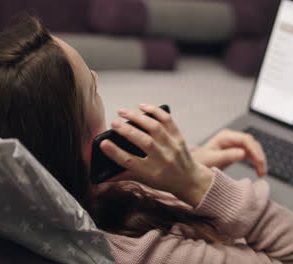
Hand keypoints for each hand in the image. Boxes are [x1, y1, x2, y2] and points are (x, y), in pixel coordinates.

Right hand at [99, 104, 213, 206]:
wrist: (190, 180)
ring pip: (154, 128)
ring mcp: (172, 147)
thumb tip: (102, 175)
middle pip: (143, 142)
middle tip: (113, 123)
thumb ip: (124, 175)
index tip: (103, 143)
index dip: (115, 152)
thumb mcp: (144, 181)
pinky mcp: (178, 137)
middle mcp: (163, 159)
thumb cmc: (163, 180)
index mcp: (151, 172)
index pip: (130, 162)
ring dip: (137, 117)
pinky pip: (167, 120)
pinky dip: (154, 111)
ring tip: (122, 112)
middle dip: (126, 131)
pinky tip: (142, 107)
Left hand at [191, 129, 267, 176]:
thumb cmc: (199, 162)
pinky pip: (250, 155)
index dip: (255, 149)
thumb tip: (242, 153)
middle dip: (259, 156)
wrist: (192, 167)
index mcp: (225, 136)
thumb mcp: (211, 159)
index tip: (259, 161)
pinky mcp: (236, 151)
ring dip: (259, 161)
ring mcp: (235, 144)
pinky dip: (255, 163)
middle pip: (252, 144)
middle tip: (263, 170)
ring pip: (253, 150)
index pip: (245, 139)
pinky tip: (258, 171)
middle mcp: (231, 138)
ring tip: (261, 173)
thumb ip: (226, 156)